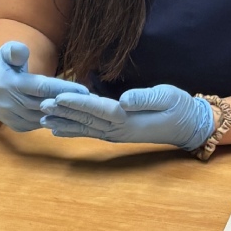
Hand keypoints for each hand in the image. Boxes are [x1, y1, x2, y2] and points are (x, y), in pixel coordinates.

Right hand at [0, 42, 89, 131]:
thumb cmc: (0, 66)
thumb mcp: (4, 53)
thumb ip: (14, 50)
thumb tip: (22, 50)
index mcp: (11, 84)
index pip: (42, 87)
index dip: (63, 88)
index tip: (84, 89)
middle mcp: (12, 103)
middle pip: (46, 104)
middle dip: (69, 103)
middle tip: (92, 100)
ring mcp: (14, 117)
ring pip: (44, 118)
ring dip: (64, 115)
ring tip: (85, 110)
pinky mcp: (17, 126)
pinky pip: (39, 125)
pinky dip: (54, 121)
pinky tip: (70, 117)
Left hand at [40, 83, 213, 150]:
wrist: (188, 125)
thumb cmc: (179, 107)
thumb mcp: (167, 96)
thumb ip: (145, 97)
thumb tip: (124, 100)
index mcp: (129, 119)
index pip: (99, 109)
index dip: (78, 103)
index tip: (59, 97)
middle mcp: (118, 130)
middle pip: (86, 121)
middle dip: (63, 113)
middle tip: (41, 106)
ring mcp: (116, 134)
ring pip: (85, 128)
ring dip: (63, 123)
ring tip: (42, 118)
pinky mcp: (116, 133)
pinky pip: (90, 132)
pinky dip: (72, 130)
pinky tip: (57, 129)